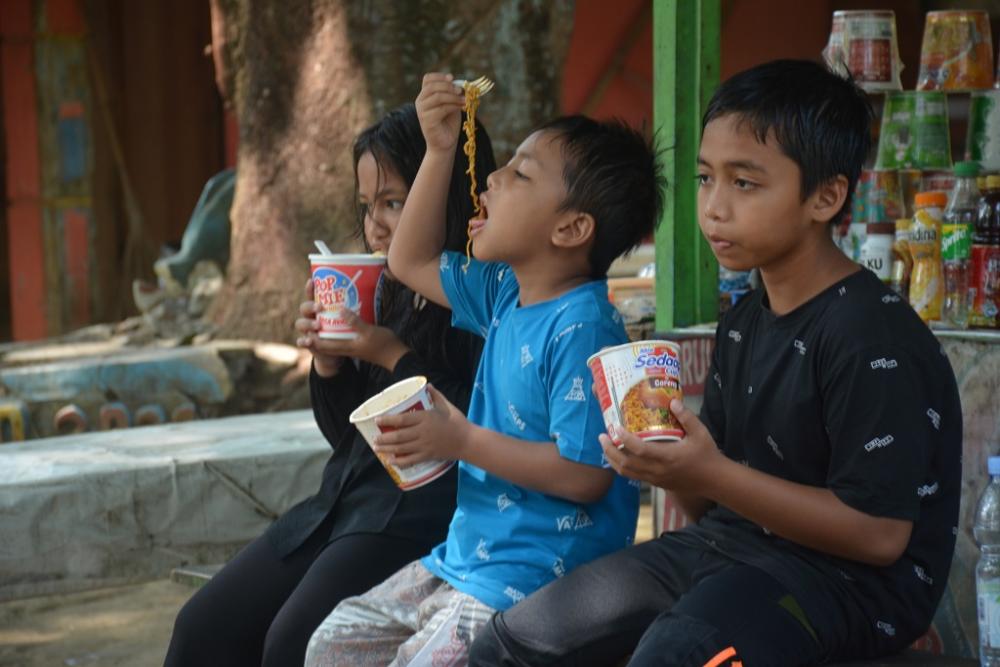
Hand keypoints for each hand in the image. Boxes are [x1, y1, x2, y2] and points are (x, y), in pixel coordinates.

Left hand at [294, 279, 410, 374]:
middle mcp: (346, 349)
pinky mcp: (358, 344)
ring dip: (324, 335)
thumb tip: (340, 310)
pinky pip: (342, 340)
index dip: (313, 341)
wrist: (397, 356)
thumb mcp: (369, 331)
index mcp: (346, 347)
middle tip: (309, 326)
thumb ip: (355, 322)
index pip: (324, 346)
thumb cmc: (384, 345)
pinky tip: (338, 323)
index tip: (304, 332)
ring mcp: (352, 347)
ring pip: (333, 343)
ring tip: (319, 323)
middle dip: (315, 338)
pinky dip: (336, 333)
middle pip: (325, 346)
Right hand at [295, 278, 344, 376]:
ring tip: (318, 325)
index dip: (310, 288)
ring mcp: (307, 330)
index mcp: (319, 308)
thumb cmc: (341, 330)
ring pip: (300, 323)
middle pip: (304, 308)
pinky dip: (303, 341)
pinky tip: (309, 341)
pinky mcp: (308, 343)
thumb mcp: (346, 319)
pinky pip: (301, 341)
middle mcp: (311, 317)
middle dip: (310, 306)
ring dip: (308, 323)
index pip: (312, 296)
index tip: (312, 281)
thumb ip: (350, 310)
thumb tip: (361, 295)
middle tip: (320, 307)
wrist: (336, 350)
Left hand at [372, 384, 470, 465]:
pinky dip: (399, 461)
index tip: (378, 420)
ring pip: (402, 448)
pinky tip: (390, 461)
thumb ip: (436, 395)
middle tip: (374, 438)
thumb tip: (427, 385)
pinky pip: (411, 460)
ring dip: (388, 449)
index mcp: (426, 418)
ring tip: (377, 448)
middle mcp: (423, 433)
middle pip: (399, 436)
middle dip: (384, 438)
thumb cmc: (458, 422)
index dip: (388, 420)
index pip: (403, 420)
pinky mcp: (428, 455)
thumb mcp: (447, 405)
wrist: (468, 441)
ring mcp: (425, 446)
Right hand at [415, 72, 465, 155]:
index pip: (427, 79)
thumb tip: (462, 84)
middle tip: (461, 91)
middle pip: (432, 86)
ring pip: (438, 96)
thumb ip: (453, 93)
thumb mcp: (451, 103)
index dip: (440, 76)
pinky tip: (462, 107)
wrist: (444, 144)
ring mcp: (422, 111)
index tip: (452, 78)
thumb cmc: (448, 124)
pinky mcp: (427, 121)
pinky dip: (454, 106)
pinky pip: (442, 108)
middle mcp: (420, 101)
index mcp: (424, 95)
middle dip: (449, 86)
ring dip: (454, 97)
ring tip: (465, 100)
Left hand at [599, 399, 723, 492]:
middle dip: (610, 450)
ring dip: (612, 459)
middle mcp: (658, 470)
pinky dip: (622, 467)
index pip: (640, 450)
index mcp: (668, 457)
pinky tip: (618, 456)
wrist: (714, 480)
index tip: (615, 428)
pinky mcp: (656, 484)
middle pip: (626, 463)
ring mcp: (656, 479)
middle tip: (602, 436)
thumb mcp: (701, 433)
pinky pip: (634, 477)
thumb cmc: (707, 455)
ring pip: (627, 472)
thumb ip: (686, 417)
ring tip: (605, 446)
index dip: (624, 439)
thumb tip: (673, 401)